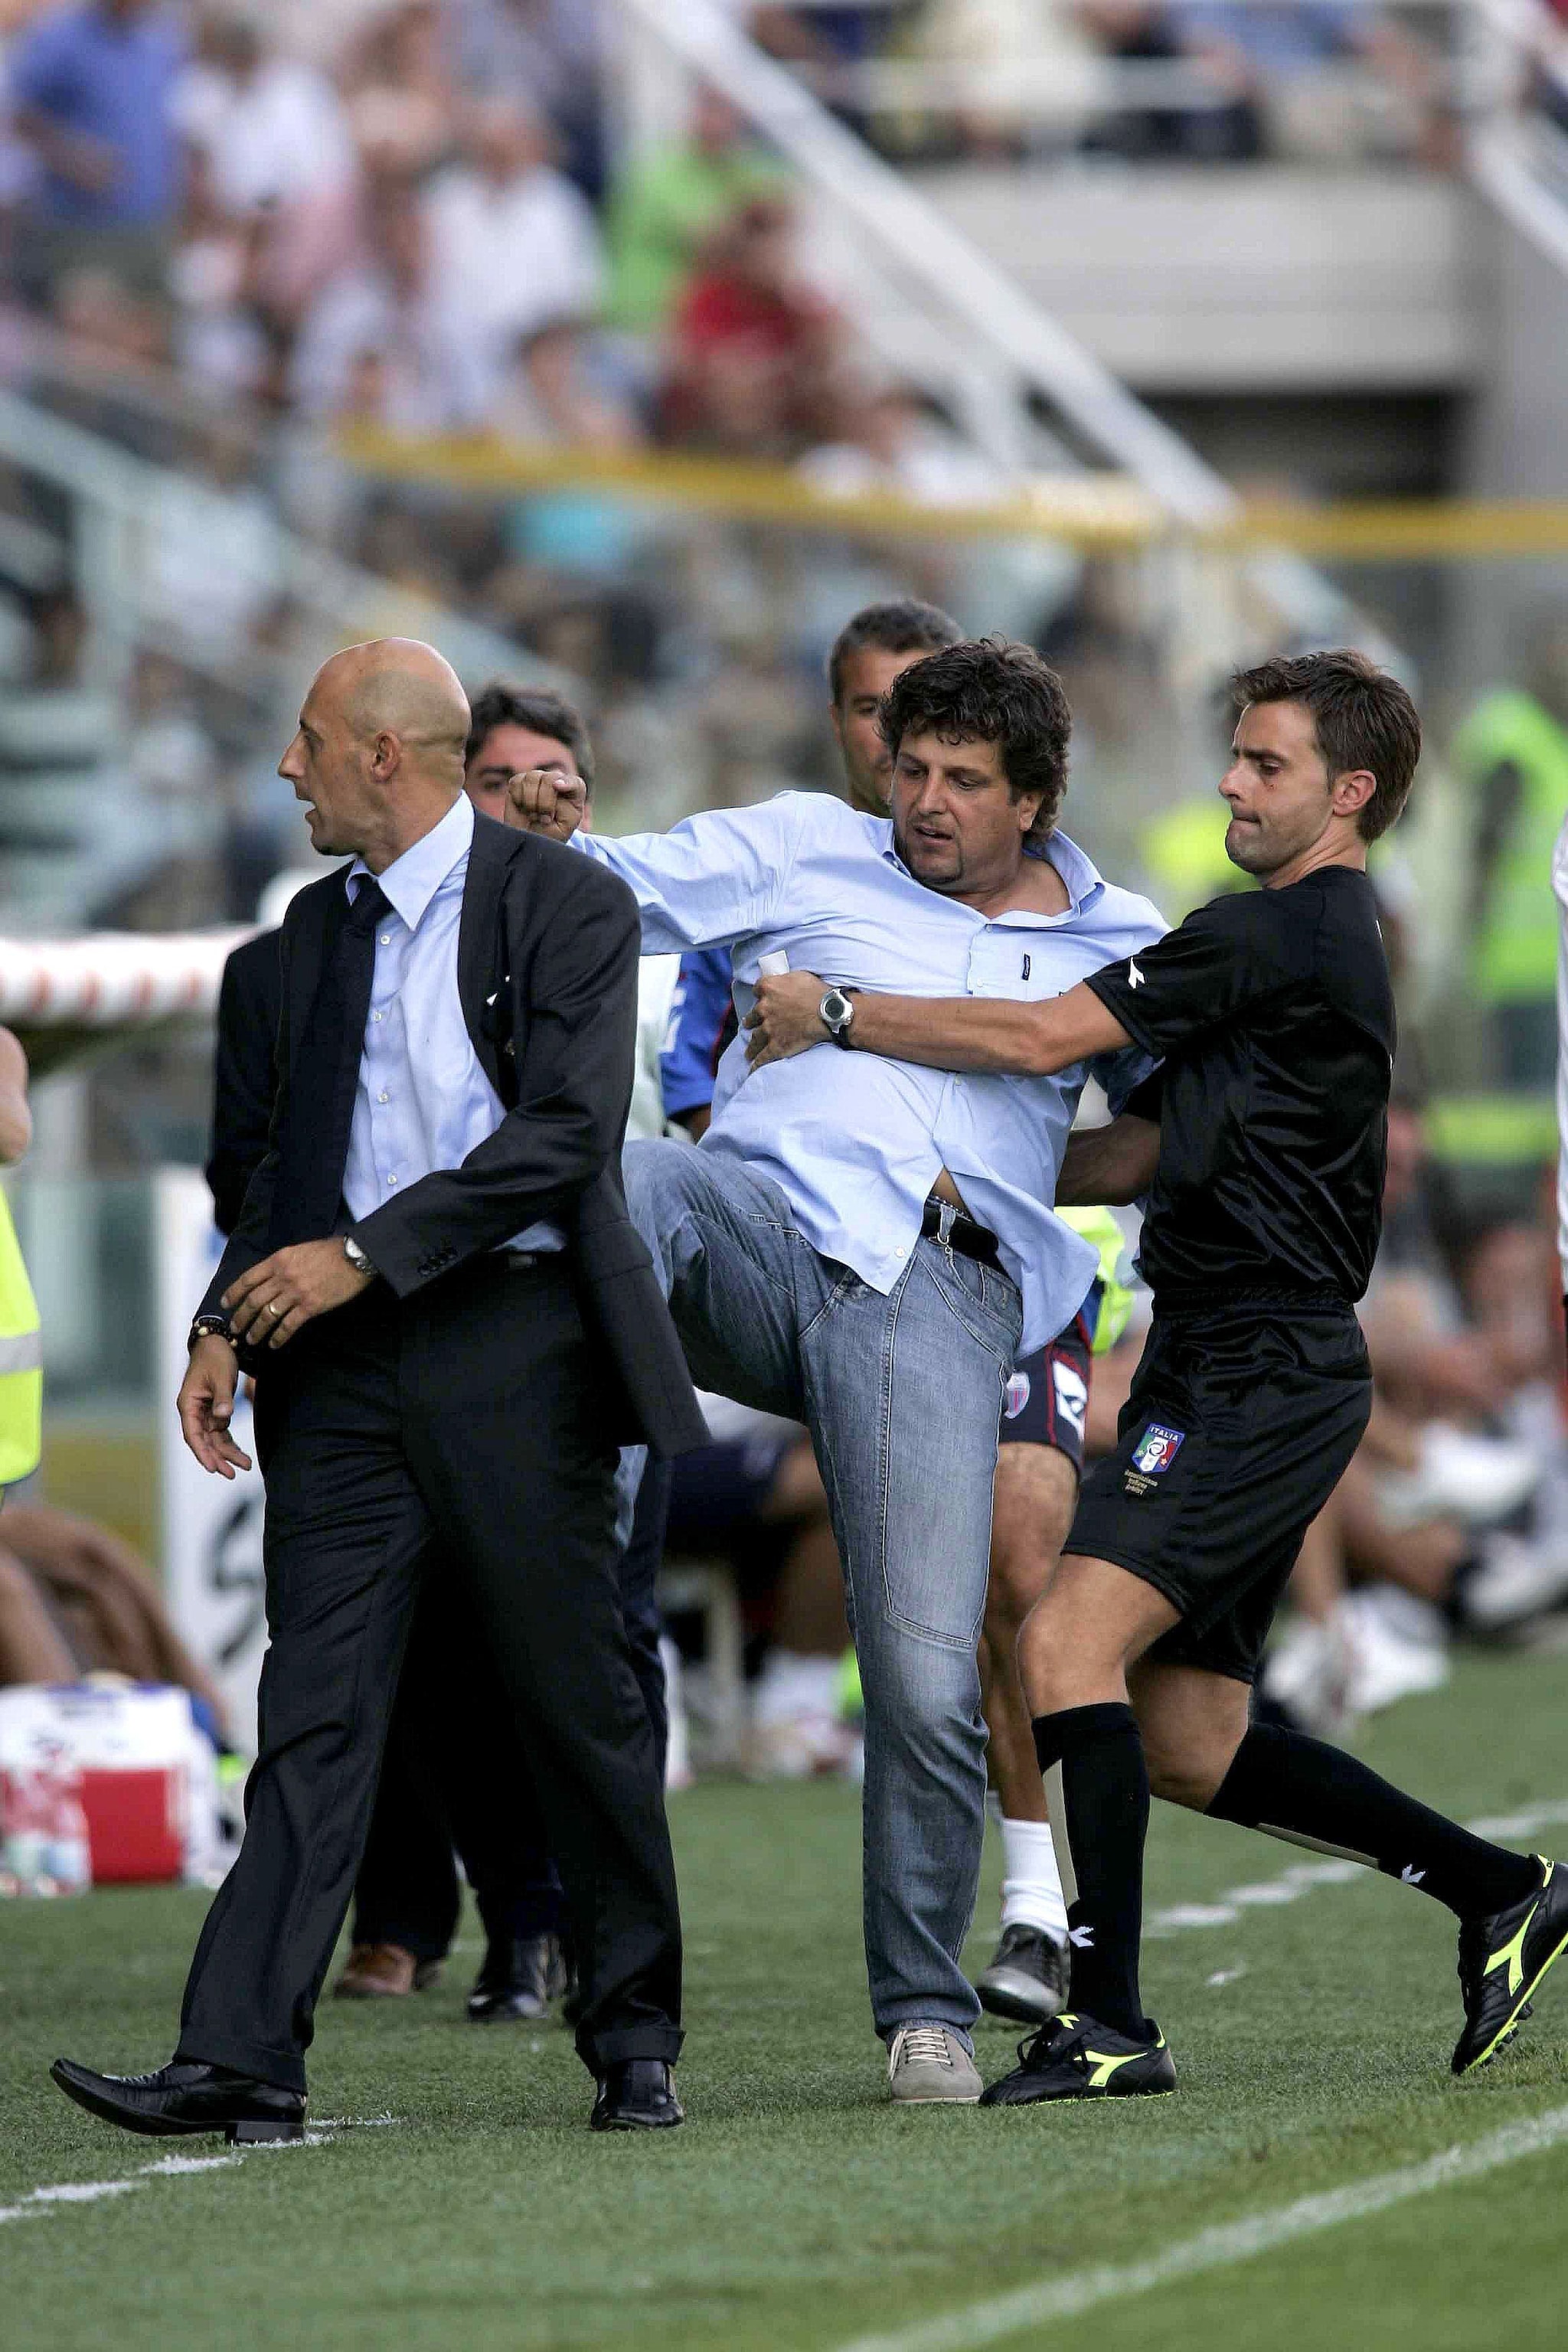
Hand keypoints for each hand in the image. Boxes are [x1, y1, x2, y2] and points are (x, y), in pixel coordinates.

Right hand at [177, 1335, 251, 1478]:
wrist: (218, 1343)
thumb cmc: (216, 1357)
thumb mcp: (221, 1376)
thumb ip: (223, 1398)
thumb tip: (223, 1417)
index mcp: (188, 1404)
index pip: (193, 1434)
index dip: (202, 1452)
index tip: (212, 1467)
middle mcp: (193, 1412)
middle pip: (203, 1441)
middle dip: (217, 1458)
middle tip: (232, 1474)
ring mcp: (204, 1413)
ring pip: (213, 1440)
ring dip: (226, 1454)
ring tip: (244, 1466)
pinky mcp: (215, 1412)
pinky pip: (222, 1433)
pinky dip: (231, 1444)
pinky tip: (242, 1456)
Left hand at [223, 1238, 375, 1349]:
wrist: (354, 1257)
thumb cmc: (329, 1252)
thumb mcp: (299, 1250)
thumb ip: (282, 1264)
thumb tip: (268, 1278)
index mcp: (278, 1260)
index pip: (247, 1279)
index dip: (233, 1293)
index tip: (225, 1304)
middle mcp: (283, 1277)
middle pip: (253, 1301)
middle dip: (241, 1317)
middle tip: (235, 1328)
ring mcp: (296, 1292)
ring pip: (267, 1316)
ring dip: (256, 1330)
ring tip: (251, 1340)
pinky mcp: (310, 1306)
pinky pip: (288, 1325)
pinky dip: (278, 1337)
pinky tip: (274, 1344)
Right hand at [505, 768, 587, 840]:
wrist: (529, 839)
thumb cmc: (551, 833)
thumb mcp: (565, 826)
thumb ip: (565, 806)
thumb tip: (555, 783)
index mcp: (573, 791)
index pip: (575, 783)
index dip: (568, 784)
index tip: (558, 788)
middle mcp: (555, 779)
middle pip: (550, 779)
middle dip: (544, 803)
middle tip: (544, 819)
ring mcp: (537, 778)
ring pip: (532, 779)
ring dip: (531, 802)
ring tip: (534, 815)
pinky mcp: (519, 781)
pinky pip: (517, 783)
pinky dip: (518, 799)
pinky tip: (523, 808)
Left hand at [744, 971, 829, 1067]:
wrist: (828, 1012)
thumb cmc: (817, 992)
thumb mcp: (799, 976)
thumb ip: (785, 980)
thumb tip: (783, 982)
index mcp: (769, 988)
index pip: (757, 990)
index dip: (759, 995)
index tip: (760, 999)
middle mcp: (764, 1008)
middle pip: (752, 1016)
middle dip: (751, 1021)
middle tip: (749, 1025)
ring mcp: (768, 1029)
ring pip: (754, 1038)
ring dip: (751, 1045)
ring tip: (749, 1052)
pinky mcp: (776, 1046)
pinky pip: (763, 1057)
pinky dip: (757, 1064)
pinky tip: (753, 1068)